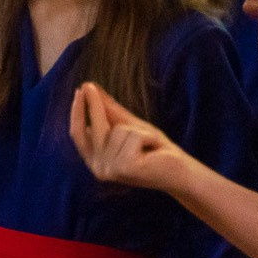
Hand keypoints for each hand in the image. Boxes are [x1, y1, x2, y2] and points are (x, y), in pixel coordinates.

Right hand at [69, 82, 192, 193]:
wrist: (181, 171)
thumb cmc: (156, 150)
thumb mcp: (130, 126)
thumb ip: (110, 111)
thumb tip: (89, 89)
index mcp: (96, 162)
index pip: (78, 135)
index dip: (77, 112)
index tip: (80, 90)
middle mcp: (99, 169)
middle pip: (92, 129)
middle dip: (92, 105)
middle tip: (89, 85)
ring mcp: (111, 170)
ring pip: (117, 130)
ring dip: (138, 130)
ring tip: (149, 143)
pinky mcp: (125, 167)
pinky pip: (132, 135)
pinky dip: (147, 136)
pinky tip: (155, 150)